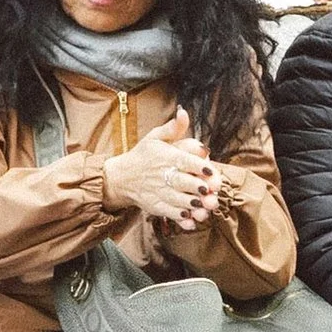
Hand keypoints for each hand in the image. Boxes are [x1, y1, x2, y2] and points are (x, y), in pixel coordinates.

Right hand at [103, 107, 219, 229]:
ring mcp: (159, 193)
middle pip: (183, 182)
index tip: (210, 171)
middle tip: (210, 191)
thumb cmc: (142, 156)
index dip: (198, 166)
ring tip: (205, 207)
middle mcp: (162, 175)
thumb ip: (173, 128)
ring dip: (193, 205)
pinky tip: (191, 219)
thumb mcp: (154, 138)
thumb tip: (184, 112)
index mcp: (166, 157)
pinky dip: (181, 218)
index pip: (184, 161)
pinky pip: (170, 214)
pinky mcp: (156, 206)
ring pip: (178, 200)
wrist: (121, 177)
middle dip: (197, 187)